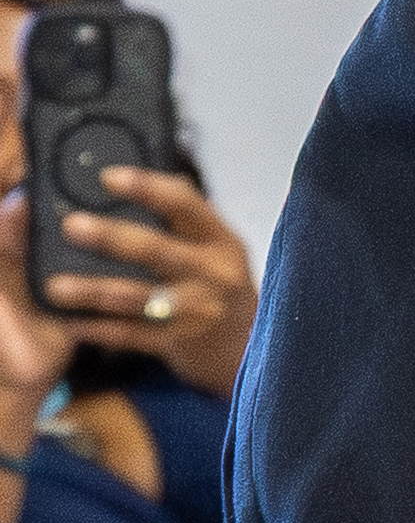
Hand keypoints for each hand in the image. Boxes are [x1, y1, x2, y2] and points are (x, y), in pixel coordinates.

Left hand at [3, 159, 255, 391]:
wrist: (251, 345)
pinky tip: (70, 323)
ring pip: (139, 298)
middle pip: (158, 251)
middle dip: (111, 238)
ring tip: (55, 287)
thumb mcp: (213, 244)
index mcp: (220, 239)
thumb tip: (118, 178)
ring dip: (94, 291)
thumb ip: (178, 217)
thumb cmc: (216, 281)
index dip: (147, 188)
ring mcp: (198, 311)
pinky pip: (133, 336)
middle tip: (71, 226)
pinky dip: (99, 330)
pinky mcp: (181, 342)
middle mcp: (214, 273)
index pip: (185, 205)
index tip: (108, 177)